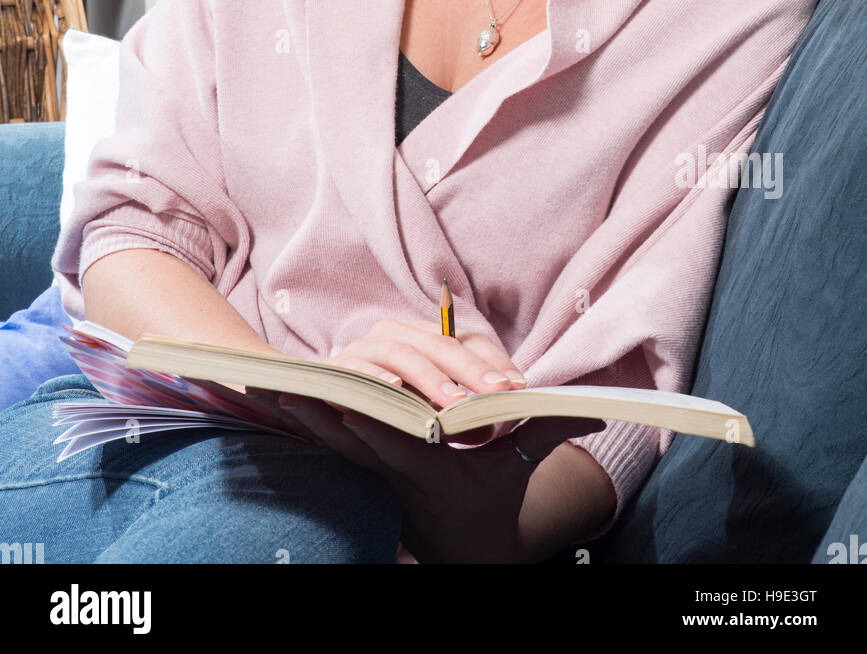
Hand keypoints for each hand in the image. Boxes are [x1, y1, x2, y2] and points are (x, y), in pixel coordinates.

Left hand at [275, 395, 604, 562]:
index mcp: (435, 468)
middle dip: (322, 416)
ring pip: (337, 442)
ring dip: (306, 418)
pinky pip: (334, 444)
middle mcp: (400, 469)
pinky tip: (284, 402)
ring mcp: (379, 471)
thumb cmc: (497, 498)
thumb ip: (551, 431)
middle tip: (290, 388)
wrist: (468, 546)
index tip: (346, 399)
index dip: (373, 423)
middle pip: (356, 439)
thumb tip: (599, 412)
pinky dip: (310, 424)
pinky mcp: (368, 466)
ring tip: (275, 391)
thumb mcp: (523, 464)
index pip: (400, 443)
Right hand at [324, 317, 530, 413]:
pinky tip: (395, 388)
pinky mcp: (339, 368)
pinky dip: (376, 377)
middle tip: (498, 392)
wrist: (333, 419)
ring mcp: (367, 348)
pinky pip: (359, 368)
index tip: (520, 387)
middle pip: (442, 344)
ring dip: (430, 377)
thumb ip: (470, 415)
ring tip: (455, 402)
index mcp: (427, 338)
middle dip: (472, 369)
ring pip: (405, 354)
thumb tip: (508, 423)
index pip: (468, 339)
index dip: (495, 360)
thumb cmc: (396, 416)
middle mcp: (399, 335)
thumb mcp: (440, 412)